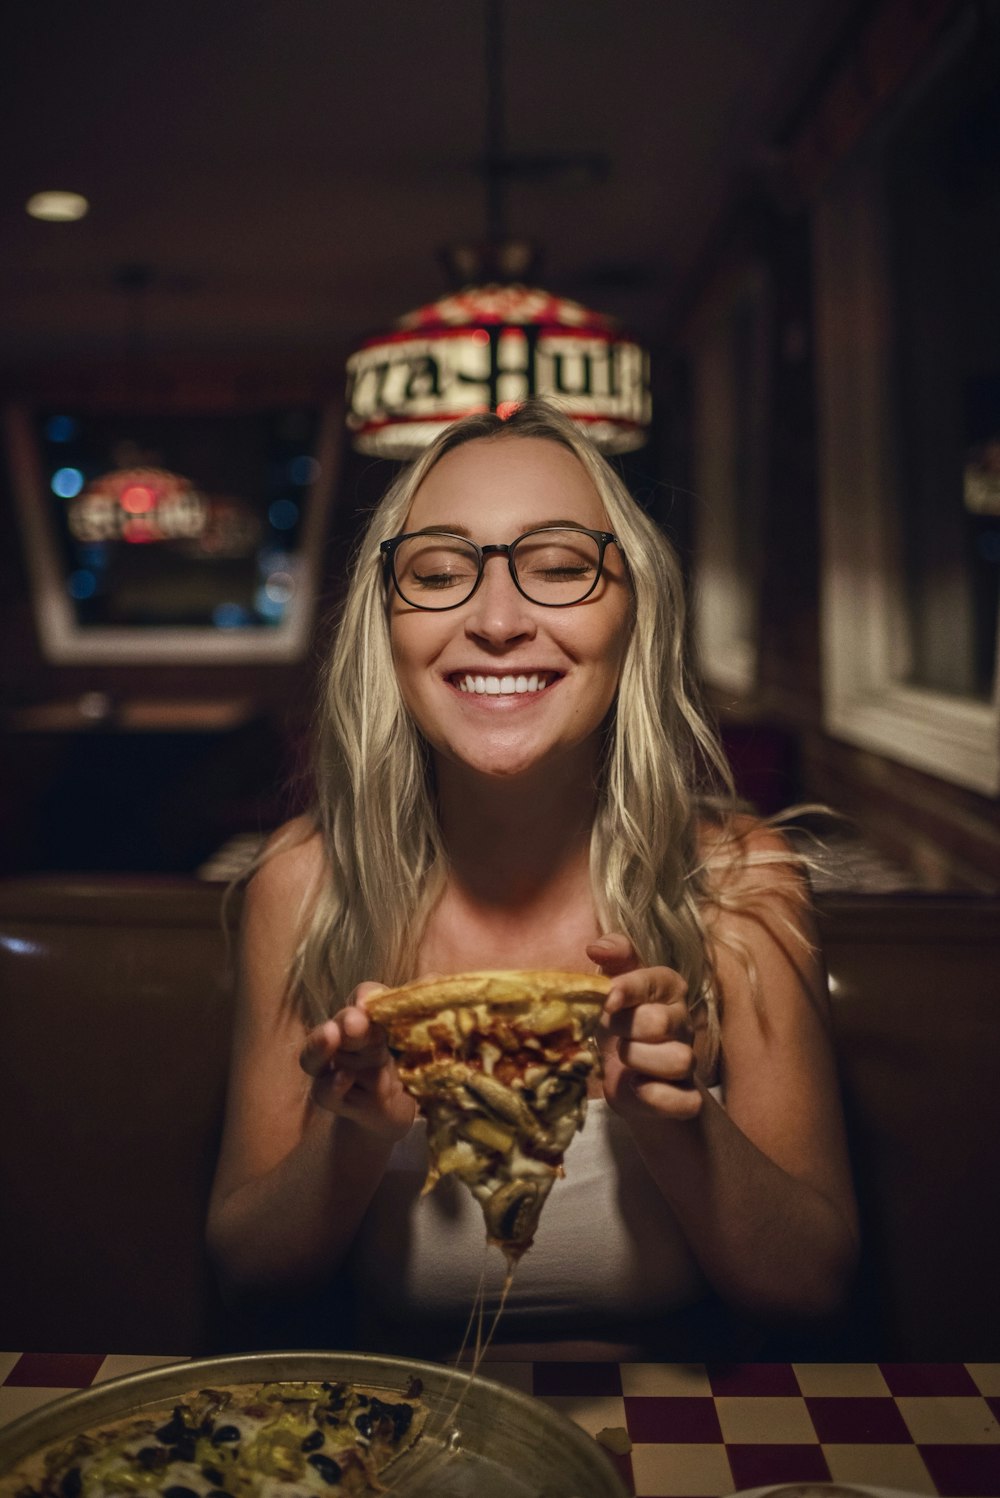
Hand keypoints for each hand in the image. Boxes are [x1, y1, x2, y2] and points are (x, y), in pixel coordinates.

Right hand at [299, 982, 416, 1139]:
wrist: (397, 1109)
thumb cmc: (407, 1064)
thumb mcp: (421, 1040)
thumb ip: (425, 1011)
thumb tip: (434, 981)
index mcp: (370, 1018)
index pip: (364, 997)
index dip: (366, 996)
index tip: (368, 1002)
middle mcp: (347, 1039)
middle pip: (340, 1024)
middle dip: (347, 1021)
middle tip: (355, 1023)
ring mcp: (336, 1068)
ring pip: (315, 1055)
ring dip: (321, 1046)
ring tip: (331, 1037)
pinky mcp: (333, 1098)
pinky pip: (324, 1091)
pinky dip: (332, 1085)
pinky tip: (344, 1079)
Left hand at [587, 934, 701, 1120]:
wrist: (626, 1079)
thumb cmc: (618, 1024)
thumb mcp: (611, 987)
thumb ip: (611, 959)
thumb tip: (596, 947)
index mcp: (667, 987)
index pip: (654, 978)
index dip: (627, 988)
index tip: (607, 999)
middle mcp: (682, 1020)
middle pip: (662, 1021)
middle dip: (627, 1028)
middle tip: (612, 1033)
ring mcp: (688, 1059)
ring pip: (679, 1060)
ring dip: (640, 1061)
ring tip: (623, 1060)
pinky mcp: (685, 1097)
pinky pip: (685, 1101)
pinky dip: (656, 1097)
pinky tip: (636, 1087)